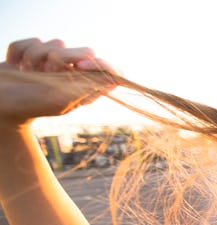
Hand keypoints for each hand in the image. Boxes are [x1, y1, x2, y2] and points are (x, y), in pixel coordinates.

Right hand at [0, 38, 116, 124]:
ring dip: (37, 57)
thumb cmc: (31, 105)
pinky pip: (30, 41)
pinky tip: (16, 66)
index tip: (82, 64)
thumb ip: (87, 86)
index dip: (101, 64)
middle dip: (64, 57)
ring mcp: (51, 61)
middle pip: (85, 51)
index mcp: (84, 87)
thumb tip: (115, 79)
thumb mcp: (62, 99)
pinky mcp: (30, 53)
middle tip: (46, 70)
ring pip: (55, 43)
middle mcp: (72, 73)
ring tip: (28, 73)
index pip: (108, 70)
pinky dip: (19, 52)